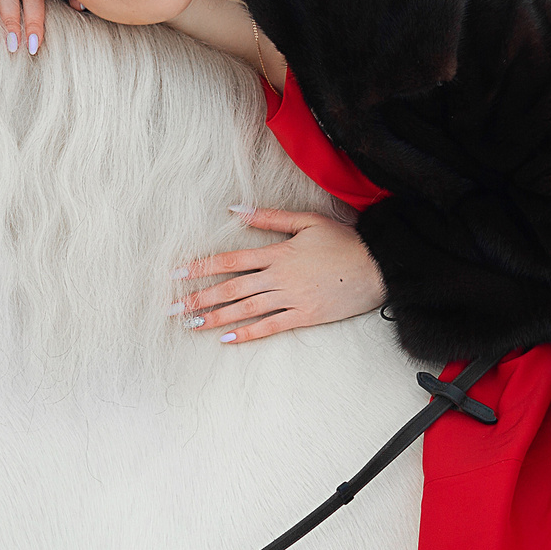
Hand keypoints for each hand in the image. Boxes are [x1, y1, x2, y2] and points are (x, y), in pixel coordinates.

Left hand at [175, 207, 385, 343]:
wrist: (377, 266)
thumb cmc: (344, 241)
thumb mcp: (307, 221)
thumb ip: (270, 217)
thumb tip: (235, 210)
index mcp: (277, 252)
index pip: (230, 260)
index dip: (202, 267)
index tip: (177, 274)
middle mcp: (279, 277)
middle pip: (231, 288)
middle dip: (199, 297)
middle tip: (173, 308)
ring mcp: (291, 298)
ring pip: (245, 309)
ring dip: (216, 317)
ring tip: (191, 325)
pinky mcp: (305, 315)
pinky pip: (271, 326)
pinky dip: (248, 333)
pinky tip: (227, 339)